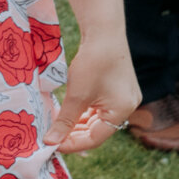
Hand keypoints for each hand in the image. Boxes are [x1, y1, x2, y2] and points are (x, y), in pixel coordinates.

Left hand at [50, 33, 138, 153]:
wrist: (105, 34)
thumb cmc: (94, 64)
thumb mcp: (76, 96)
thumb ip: (65, 122)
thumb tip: (50, 143)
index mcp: (122, 110)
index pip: (95, 138)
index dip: (72, 144)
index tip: (51, 144)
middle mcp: (127, 106)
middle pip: (97, 131)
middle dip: (74, 135)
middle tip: (51, 137)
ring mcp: (124, 98)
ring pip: (97, 121)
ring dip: (77, 125)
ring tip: (56, 126)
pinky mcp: (117, 90)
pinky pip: (99, 110)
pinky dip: (83, 114)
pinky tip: (68, 113)